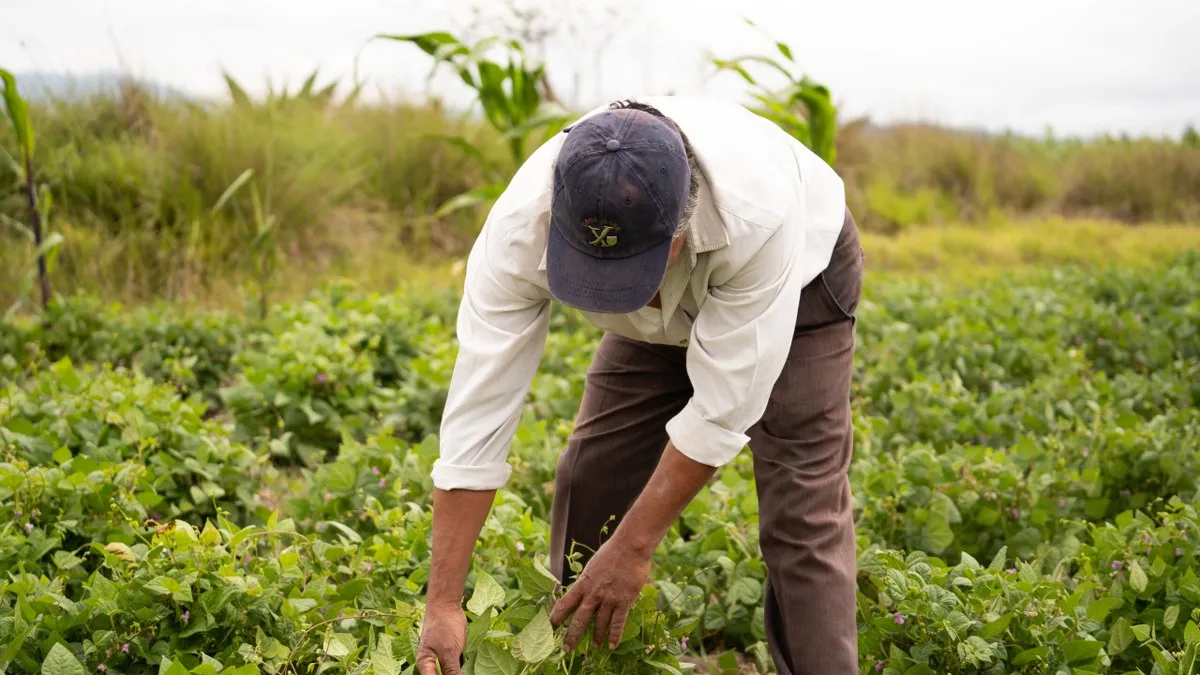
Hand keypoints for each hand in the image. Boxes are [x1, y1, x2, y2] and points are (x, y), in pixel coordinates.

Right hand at [416, 602, 466, 674]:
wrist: (446, 606)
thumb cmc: (444, 626)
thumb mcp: (449, 651)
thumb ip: (451, 671)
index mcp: (425, 665)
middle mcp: (431, 664)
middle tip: (462, 672)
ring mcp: (441, 658)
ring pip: (449, 673)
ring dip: (457, 673)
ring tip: (469, 671)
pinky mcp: (450, 653)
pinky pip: (455, 666)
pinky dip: (462, 668)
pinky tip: (471, 669)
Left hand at [550, 536, 651, 650]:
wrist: (629, 547)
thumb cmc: (611, 553)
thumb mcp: (591, 566)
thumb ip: (587, 581)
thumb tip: (581, 592)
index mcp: (583, 583)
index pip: (564, 603)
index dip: (556, 617)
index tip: (550, 627)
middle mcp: (593, 593)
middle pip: (579, 619)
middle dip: (572, 636)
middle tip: (567, 649)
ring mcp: (609, 598)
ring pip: (599, 623)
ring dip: (596, 636)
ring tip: (593, 646)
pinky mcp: (624, 600)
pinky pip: (617, 622)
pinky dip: (614, 635)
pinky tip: (612, 645)